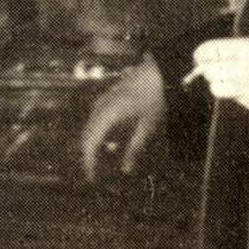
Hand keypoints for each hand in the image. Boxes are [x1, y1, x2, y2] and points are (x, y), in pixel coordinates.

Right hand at [80, 55, 164, 178]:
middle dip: (88, 154)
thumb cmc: (156, 98)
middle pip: (86, 134)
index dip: (89, 161)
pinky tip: (106, 138)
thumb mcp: (148, 127)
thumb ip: (135, 149)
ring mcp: (104, 98)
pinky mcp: (109, 95)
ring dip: (92, 143)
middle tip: (95, 173)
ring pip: (90, 124)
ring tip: (99, 159)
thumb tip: (126, 170)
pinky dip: (96, 131)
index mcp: (108, 114)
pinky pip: (96, 116)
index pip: (90, 142)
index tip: (92, 177)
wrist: (161, 71)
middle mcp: (102, 106)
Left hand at [192, 36, 248, 114]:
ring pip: (216, 88)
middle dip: (208, 70)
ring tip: (228, 80)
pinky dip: (234, 94)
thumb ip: (234, 49)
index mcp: (246, 48)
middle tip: (212, 68)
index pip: (210, 50)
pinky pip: (233, 98)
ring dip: (218, 84)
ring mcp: (247, 88)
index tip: (198, 56)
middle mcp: (244, 68)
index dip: (200, 54)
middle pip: (209, 71)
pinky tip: (245, 88)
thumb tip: (206, 56)